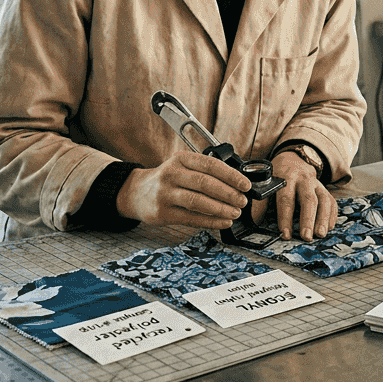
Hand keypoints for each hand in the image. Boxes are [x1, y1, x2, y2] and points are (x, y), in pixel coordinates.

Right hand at [115, 150, 249, 227]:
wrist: (137, 192)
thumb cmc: (168, 180)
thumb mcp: (183, 167)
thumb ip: (205, 172)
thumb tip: (237, 184)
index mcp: (181, 159)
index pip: (210, 165)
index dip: (231, 176)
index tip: (245, 185)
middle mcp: (171, 174)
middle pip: (205, 184)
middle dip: (228, 194)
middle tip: (242, 201)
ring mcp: (165, 194)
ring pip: (198, 202)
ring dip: (221, 209)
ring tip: (235, 213)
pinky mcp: (163, 213)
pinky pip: (191, 219)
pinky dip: (211, 221)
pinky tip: (223, 222)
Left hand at [255, 150, 337, 241]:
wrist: (293, 159)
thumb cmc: (277, 175)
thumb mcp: (266, 182)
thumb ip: (261, 201)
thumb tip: (255, 221)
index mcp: (286, 177)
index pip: (286, 198)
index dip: (285, 218)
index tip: (285, 234)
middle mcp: (304, 180)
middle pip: (308, 200)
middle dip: (308, 219)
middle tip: (306, 237)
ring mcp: (317, 184)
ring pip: (324, 200)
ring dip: (323, 219)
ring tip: (320, 234)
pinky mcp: (325, 189)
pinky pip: (332, 202)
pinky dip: (332, 215)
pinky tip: (329, 228)